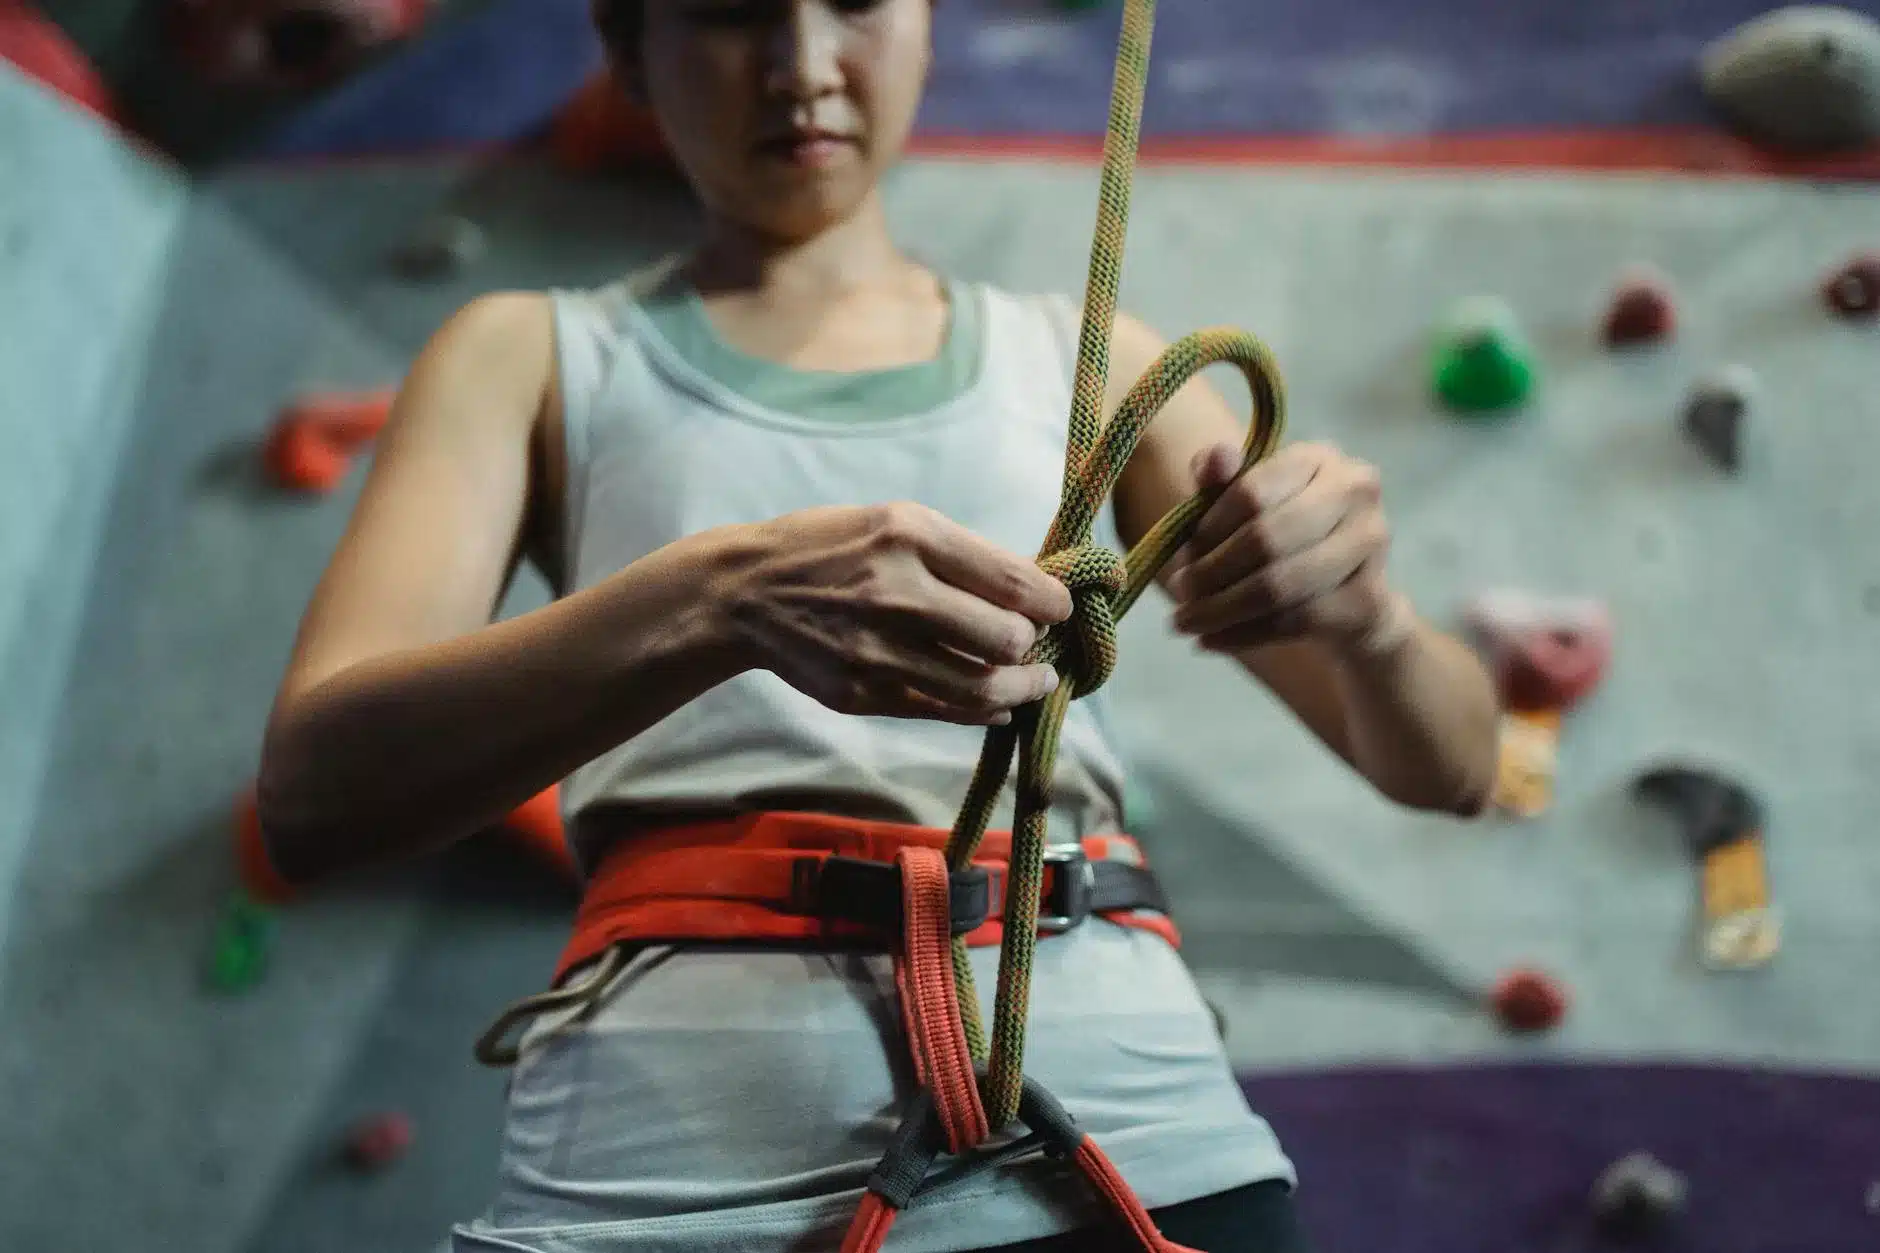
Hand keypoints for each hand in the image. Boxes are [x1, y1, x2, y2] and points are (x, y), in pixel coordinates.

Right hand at [716, 502, 1072, 725]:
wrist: (745, 594)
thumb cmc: (829, 549)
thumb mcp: (893, 522)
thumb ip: (961, 555)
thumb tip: (1034, 587)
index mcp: (910, 537)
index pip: (1013, 580)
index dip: (1054, 601)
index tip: (1061, 607)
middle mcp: (897, 593)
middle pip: (1006, 638)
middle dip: (1035, 644)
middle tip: (1039, 643)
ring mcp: (879, 650)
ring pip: (981, 688)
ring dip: (1021, 688)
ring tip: (1033, 682)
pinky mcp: (865, 694)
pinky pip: (944, 712)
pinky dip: (983, 712)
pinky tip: (997, 705)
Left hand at [1167, 441, 1407, 654]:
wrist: (1351, 597)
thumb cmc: (1287, 539)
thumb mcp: (1248, 506)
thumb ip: (1221, 481)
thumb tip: (1213, 457)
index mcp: (1318, 457)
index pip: (1251, 492)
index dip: (1209, 529)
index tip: (1183, 555)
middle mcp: (1354, 490)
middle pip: (1265, 539)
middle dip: (1212, 573)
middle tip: (1180, 594)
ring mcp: (1370, 543)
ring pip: (1279, 586)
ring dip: (1222, 610)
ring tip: (1187, 622)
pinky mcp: (1370, 597)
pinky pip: (1294, 622)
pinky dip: (1244, 635)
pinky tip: (1210, 641)